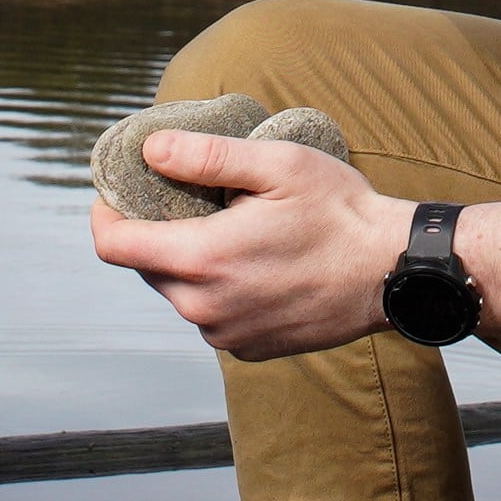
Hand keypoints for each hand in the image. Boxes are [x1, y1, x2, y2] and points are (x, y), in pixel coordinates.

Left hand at [89, 129, 412, 360]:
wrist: (393, 272)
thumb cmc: (340, 212)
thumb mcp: (276, 165)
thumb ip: (207, 157)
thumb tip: (151, 150)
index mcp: (202, 259)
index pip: (114, 245)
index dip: (106, 214)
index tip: (119, 192)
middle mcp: (204, 307)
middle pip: (147, 267)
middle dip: (158, 233)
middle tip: (193, 201)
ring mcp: (227, 334)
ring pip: (180, 293)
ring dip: (192, 263)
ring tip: (233, 231)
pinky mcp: (250, 349)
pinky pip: (212, 315)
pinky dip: (220, 289)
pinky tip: (257, 264)